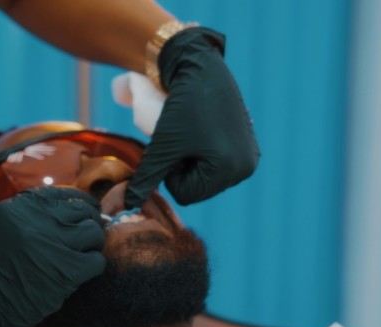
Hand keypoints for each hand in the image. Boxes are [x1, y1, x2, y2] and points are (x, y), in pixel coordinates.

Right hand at [0, 187, 105, 326]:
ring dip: (92, 244)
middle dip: (88, 221)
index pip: (60, 194)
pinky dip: (93, 266)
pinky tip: (81, 273)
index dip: (77, 201)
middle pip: (80, 211)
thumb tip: (63, 210)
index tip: (85, 210)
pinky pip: (95, 261)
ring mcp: (52, 246)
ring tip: (83, 254)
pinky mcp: (65, 273)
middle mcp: (35, 222)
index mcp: (16, 208)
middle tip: (88, 234)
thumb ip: (25, 217)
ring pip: (93, 233)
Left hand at [125, 27, 259, 207]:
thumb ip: (146, 177)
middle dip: (183, 169)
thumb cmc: (179, 107)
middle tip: (179, 140)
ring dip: (193, 162)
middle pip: (200, 188)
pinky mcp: (248, 145)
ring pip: (208, 176)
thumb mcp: (161, 146)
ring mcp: (250, 156)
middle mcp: (246, 167)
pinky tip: (200, 132)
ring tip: (189, 135)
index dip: (170, 173)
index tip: (170, 146)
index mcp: (229, 169)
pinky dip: (205, 152)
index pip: (187, 194)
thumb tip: (130, 204)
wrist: (199, 68)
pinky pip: (219, 162)